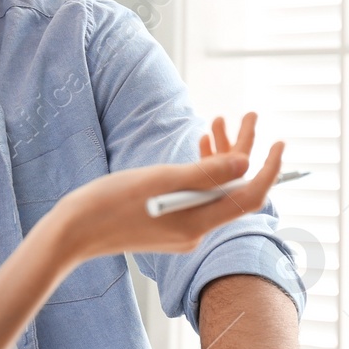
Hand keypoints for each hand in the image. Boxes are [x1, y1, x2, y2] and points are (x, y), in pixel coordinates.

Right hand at [39, 114, 283, 262]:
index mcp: (197, 224)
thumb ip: (205, 173)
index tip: (277, 141)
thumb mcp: (159, 180)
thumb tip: (246, 163)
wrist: (72, 232)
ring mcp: (182, 230)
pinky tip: (199, 145)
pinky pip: (197, 195)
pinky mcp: (168, 225)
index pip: (249, 197)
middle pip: (233, 190)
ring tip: (217, 123)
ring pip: (215, 190)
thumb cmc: (109, 204)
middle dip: (242, 152)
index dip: (268, 169)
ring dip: (221, 157)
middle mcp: (195, 231)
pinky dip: (201, 170)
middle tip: (245, 116)